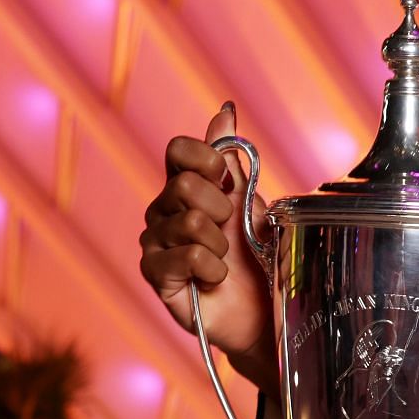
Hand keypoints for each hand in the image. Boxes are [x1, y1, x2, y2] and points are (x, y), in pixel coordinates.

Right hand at [138, 102, 274, 388]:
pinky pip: (182, 257)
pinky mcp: (155, 275)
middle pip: (183, 184)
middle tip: (231, 230)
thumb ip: (233, 158)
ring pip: (187, 221)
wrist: (264, 309)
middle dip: (221, 207)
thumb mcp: (250, 201)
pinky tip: (214, 278)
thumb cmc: (256, 255)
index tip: (228, 180)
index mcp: (185, 187)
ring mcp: (155, 242)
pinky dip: (210, 267)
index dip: (207, 159)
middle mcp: (163, 210)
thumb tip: (224, 110)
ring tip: (225, 259)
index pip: (179, 149)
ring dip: (220, 242)